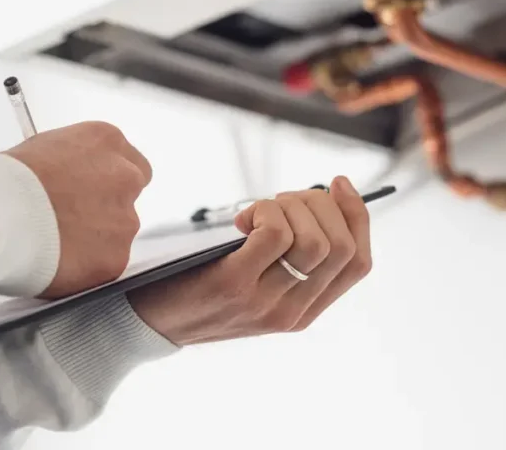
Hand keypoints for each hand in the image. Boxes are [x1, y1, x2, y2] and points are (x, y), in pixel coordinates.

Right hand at [5, 121, 151, 298]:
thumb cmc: (6, 179)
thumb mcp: (41, 148)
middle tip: (73, 219)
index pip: (128, 162)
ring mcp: (124, 219)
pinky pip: (105, 264)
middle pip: (128, 196)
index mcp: (106, 141)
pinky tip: (58, 261)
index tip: (89, 192)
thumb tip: (67, 178)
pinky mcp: (116, 258)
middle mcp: (125, 177)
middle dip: (106, 208)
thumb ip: (69, 163)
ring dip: (95, 239)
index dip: (106, 180)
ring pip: (118, 233)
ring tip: (56, 243)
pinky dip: (86, 267)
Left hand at [128, 176, 370, 344]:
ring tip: (258, 209)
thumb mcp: (254, 282)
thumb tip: (316, 201)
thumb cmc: (199, 287)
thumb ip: (285, 257)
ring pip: (315, 239)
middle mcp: (292, 311)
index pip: (359, 262)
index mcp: (304, 311)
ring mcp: (266, 302)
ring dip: (291, 206)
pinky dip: (265, 212)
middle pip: (341, 245)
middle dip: (320, 204)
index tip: (337, 184)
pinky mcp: (235, 285)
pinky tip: (241, 220)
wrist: (146, 322)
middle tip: (283, 198)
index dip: (357, 216)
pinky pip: (276, 235)